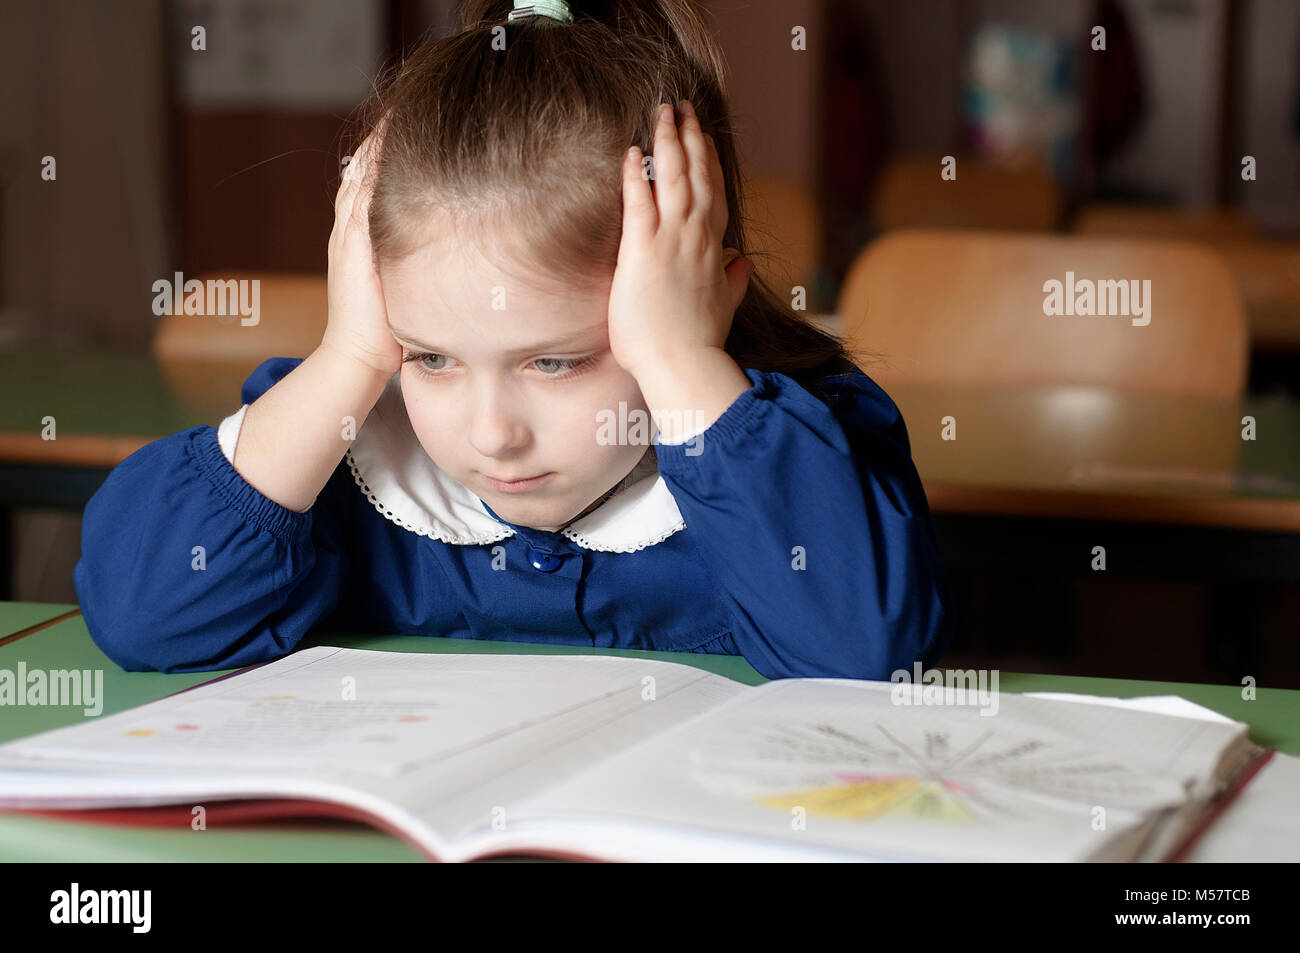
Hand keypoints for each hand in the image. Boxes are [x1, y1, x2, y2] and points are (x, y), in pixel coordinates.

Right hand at [320, 119, 402, 377]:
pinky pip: (359, 194)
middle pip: (361, 167)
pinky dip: (371, 167)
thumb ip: (419, 263)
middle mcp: (350, 229)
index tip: (410, 126)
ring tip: (398, 113)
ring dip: (377, 143)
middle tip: (404, 106)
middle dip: (382, 137)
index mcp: (360, 237)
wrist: (358, 358)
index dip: (386, 152)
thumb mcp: (405, 285)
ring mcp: (348, 234)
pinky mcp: (352, 245)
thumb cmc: (388, 331)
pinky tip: (387, 145)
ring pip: (358, 174)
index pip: (369, 180)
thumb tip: (456, 251)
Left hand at [608, 101, 754, 380]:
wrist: (683, 364)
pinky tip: (631, 152)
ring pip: (673, 179)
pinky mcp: (643, 251)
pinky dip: (636, 175)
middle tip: (682, 108)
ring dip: (668, 142)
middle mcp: (696, 237)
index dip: (708, 163)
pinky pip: (639, 203)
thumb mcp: (724, 307)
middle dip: (690, 138)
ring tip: (662, 112)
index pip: (714, 195)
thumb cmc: (698, 342)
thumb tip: (740, 264)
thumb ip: (733, 282)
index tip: (704, 138)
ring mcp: (671, 241)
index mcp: (715, 250)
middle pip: (696, 175)